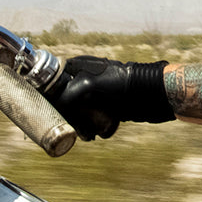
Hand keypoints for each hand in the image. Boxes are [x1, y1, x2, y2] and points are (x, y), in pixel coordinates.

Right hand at [47, 57, 173, 140]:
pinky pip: (94, 119)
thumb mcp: (91, 85)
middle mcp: (86, 79)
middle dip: (69, 117)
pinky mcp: (108, 106)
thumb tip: (57, 105)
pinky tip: (100, 132)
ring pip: (79, 113)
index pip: (56, 81)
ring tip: (89, 135)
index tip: (48, 111)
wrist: (153, 94)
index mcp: (80, 66)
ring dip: (82, 126)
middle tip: (74, 128)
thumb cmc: (124, 84)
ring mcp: (97, 93)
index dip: (51, 96)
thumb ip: (70, 92)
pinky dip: (95, 128)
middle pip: (66, 101)